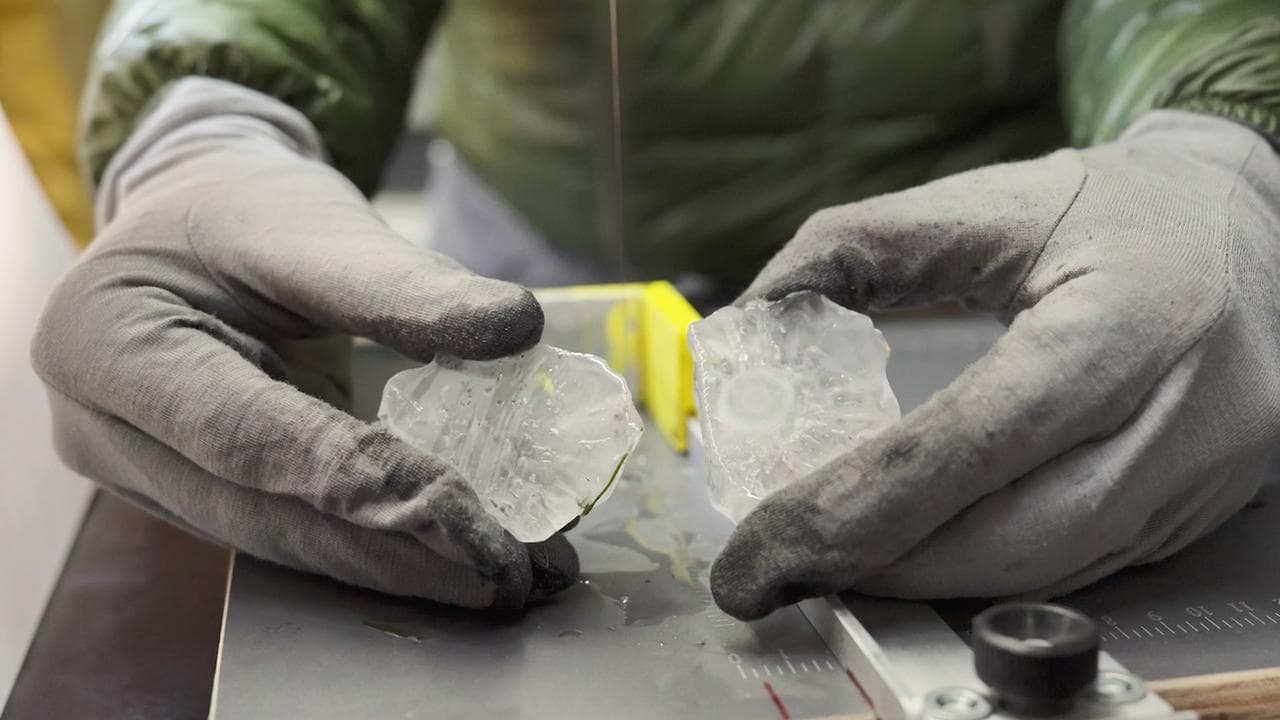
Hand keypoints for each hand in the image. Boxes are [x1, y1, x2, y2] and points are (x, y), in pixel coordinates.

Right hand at [32, 78, 576, 608]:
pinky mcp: (192, 492)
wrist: (188, 217)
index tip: (469, 518)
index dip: (364, 484)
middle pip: (267, 517)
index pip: (250, 438)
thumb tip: (517, 325)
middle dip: (395, 555)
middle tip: (506, 578)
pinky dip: (374, 547)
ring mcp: (142, 474)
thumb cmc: (242, 209)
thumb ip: (406, 284)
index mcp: (107, 345)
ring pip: (282, 542)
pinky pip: (288, 531)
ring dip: (396, 567)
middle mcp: (105, 431)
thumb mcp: (313, 227)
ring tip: (502, 578)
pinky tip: (455, 557)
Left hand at [711, 110, 1279, 619]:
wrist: (1242, 225)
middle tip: (784, 568)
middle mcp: (1183, 408)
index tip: (766, 541)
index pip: (974, 439)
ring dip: (929, 582)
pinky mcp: (1200, 505)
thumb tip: (749, 319)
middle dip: (883, 565)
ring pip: (1050, 569)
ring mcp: (1205, 470)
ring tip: (836, 563)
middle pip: (1015, 533)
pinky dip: (989, 572)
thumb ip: (853, 247)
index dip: (858, 504)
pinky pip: (1083, 565)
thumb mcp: (980, 203)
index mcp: (1123, 318)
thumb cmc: (1106, 209)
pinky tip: (921, 557)